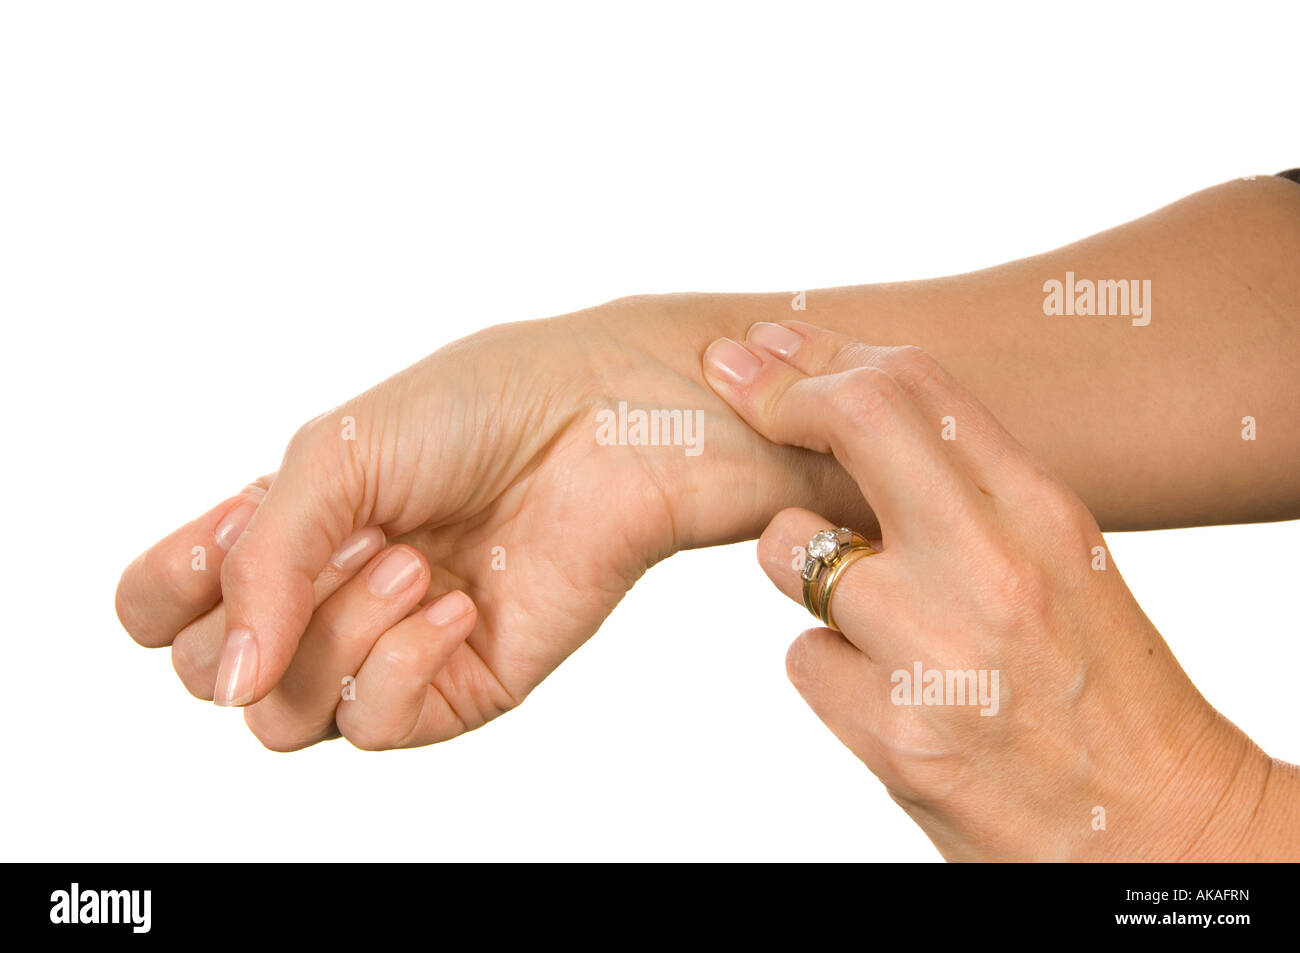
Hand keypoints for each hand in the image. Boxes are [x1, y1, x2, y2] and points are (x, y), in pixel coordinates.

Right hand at [114, 298, 840, 748]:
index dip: (168, 587)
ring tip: (413, 558)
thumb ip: (261, 562)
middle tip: (340, 537)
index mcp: (286, 531)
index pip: (163, 606)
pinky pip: (378, 725)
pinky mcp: (462, 684)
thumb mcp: (337, 456)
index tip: (228, 528)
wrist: (607, 421)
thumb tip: (228, 678)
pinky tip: (455, 601)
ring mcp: (391, 646)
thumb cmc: (481, 409)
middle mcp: (327, 597)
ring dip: (336, 631)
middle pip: (208, 676)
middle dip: (252, 611)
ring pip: (285, 714)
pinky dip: (400, 662)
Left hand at [702, 320, 1286, 859]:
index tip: (772, 350)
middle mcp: (992, 571)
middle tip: (736, 384)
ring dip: (805, 568)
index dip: (826, 357)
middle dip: (775, 393)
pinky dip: (829, 665)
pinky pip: (803, 656)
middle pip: (855, 424)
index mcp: (1045, 516)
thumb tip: (857, 419)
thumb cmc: (1103, 685)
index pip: (919, 387)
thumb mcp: (1065, 561)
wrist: (1151, 826)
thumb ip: (972, 490)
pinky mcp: (890, 733)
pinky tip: (887, 692)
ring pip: (791, 551)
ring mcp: (935, 654)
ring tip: (874, 612)